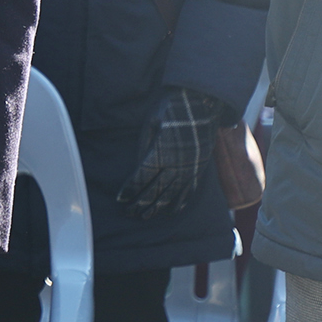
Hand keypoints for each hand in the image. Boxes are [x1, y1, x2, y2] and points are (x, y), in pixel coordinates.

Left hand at [118, 87, 220, 218]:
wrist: (199, 104)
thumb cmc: (169, 111)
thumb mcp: (150, 125)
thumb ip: (145, 147)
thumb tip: (138, 168)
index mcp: (162, 152)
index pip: (142, 177)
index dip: (130, 190)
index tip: (120, 199)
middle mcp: (177, 164)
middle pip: (157, 190)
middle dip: (141, 203)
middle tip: (129, 213)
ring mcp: (191, 167)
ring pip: (173, 194)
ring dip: (159, 207)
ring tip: (146, 216)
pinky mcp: (200, 168)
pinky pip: (191, 190)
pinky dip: (181, 201)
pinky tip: (173, 210)